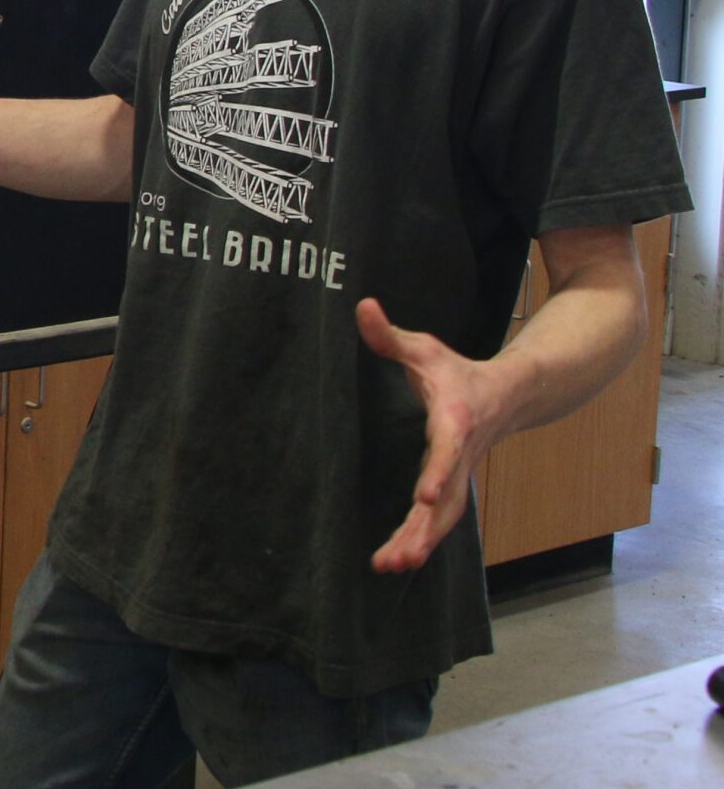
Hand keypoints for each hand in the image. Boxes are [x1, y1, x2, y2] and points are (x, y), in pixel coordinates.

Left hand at [357, 297, 504, 573]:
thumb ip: (389, 335)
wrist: (508, 394)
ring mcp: (459, 475)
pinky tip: (397, 562)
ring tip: (391, 566)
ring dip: (420, 543)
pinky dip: (420, 540)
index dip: (437, 473)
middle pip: (447, 500)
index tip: (423, 496)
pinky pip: (438, 520)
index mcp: (456, 420)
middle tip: (400, 557)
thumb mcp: (423, 348)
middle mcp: (461, 455)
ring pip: (443, 518)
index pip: (448, 450)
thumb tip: (362, 305)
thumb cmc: (456, 371)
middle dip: (425, 529)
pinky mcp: (451, 487)